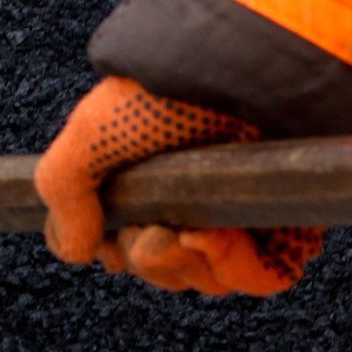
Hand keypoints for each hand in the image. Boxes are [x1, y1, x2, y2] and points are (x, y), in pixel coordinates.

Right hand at [34, 76, 321, 296]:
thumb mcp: (89, 133)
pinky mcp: (288, 222)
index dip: (116, 252)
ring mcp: (243, 211)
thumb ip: (63, 189)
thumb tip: (73, 251)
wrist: (230, 73)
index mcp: (154, 175)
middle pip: (170, 268)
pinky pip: (261, 276)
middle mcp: (199, 195)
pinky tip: (207, 237)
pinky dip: (229, 268)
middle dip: (147, 260)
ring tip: (177, 232)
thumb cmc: (158, 93)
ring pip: (210, 278)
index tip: (105, 244)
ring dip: (183, 265)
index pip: (134, 241)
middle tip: (144, 233)